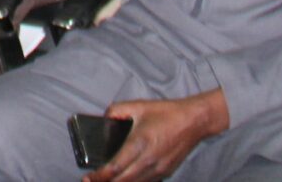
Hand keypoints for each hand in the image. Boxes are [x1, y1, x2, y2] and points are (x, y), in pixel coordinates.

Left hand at [87, 91, 227, 181]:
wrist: (194, 121)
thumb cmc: (166, 113)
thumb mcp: (138, 106)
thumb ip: (116, 110)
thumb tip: (104, 119)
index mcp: (139, 143)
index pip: (115, 167)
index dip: (99, 176)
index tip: (87, 178)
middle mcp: (149, 161)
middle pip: (122, 181)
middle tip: (91, 181)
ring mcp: (158, 170)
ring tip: (106, 180)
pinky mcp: (165, 173)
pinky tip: (125, 178)